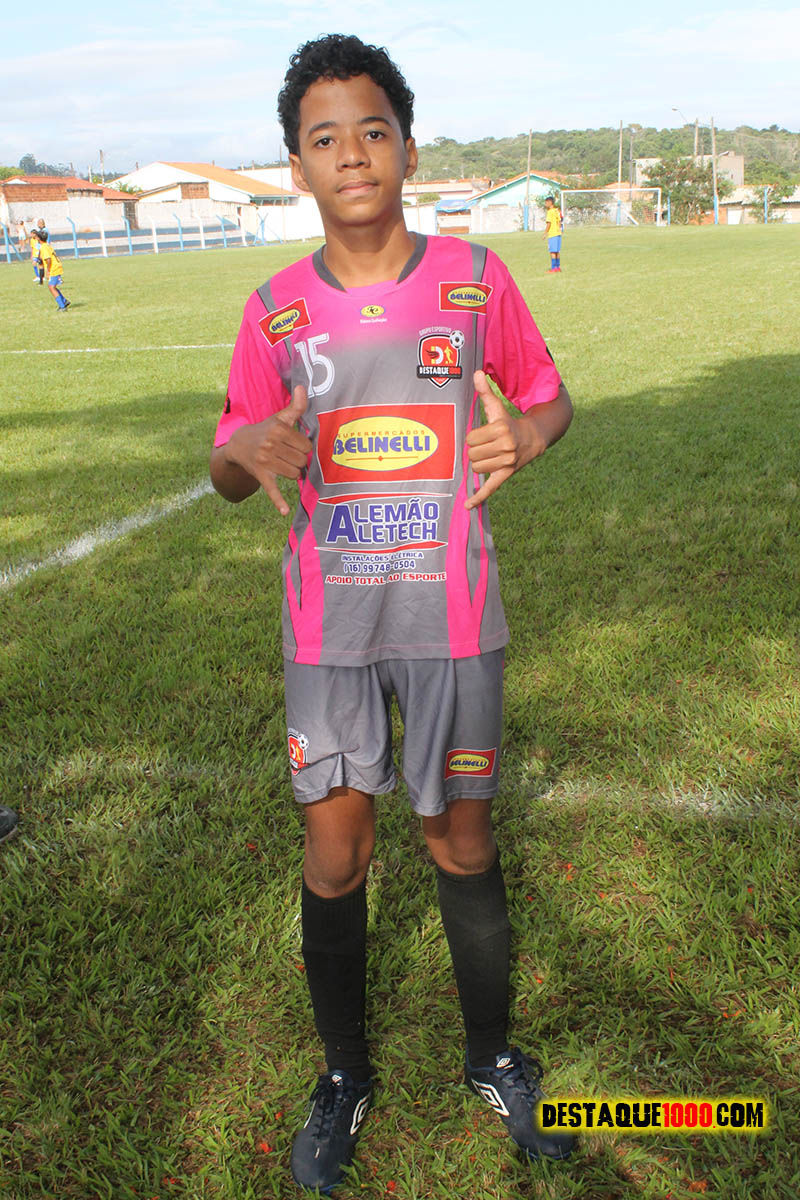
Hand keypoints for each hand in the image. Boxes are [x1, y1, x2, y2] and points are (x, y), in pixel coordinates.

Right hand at [225, 385, 310, 514]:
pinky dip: (279, 501)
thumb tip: (305, 387)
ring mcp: (265, 462)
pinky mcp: (261, 476)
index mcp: (278, 430)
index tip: (295, 445)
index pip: (306, 446)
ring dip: (293, 472)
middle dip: (299, 460)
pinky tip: (285, 511)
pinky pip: (272, 490)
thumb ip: (296, 406)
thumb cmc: (265, 430)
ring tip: (284, 464)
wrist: (238, 444)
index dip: (304, 447)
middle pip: (301, 461)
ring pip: (294, 474)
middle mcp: (270, 445)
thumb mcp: (279, 417)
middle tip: (289, 455)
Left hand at [464, 371, 544, 509]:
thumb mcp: (497, 407)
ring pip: (477, 469)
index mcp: (501, 429)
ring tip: (489, 456)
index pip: (471, 439)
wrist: (533, 439)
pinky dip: (479, 498)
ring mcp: (507, 462)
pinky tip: (468, 506)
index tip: (482, 435)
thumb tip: (476, 373)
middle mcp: (506, 446)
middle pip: (473, 455)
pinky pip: (490, 488)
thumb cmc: (508, 422)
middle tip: (486, 446)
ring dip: (478, 463)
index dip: (473, 437)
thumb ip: (485, 392)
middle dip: (476, 450)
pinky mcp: (506, 475)